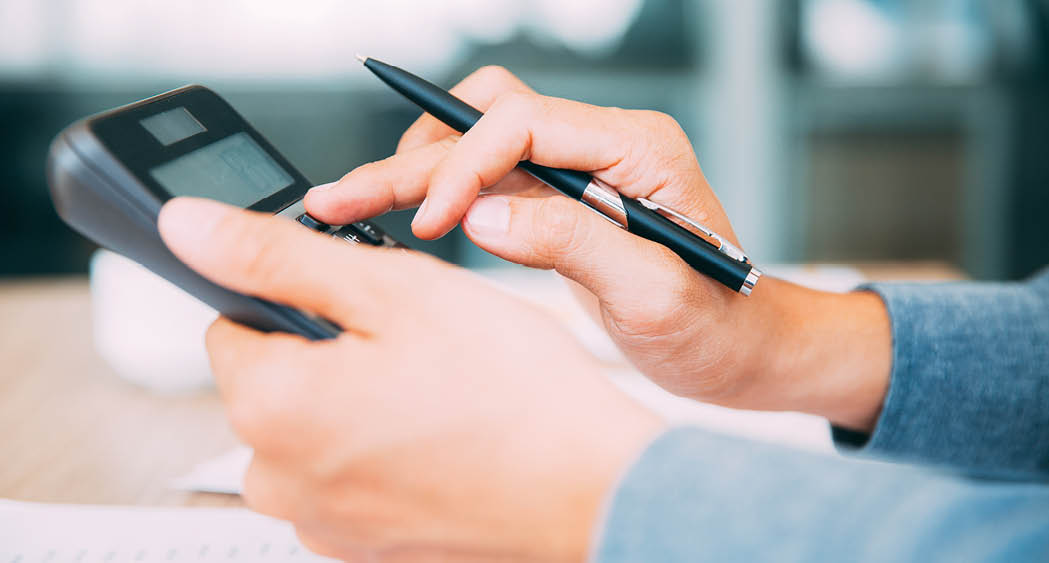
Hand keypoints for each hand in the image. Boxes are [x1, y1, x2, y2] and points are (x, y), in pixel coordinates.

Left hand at [158, 198, 663, 560]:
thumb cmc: (513, 395)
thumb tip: (189, 226)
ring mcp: (324, 525)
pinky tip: (443, 439)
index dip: (298, 295)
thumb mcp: (394, 290)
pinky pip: (349, 477)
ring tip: (438, 396)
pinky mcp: (363, 549)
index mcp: (270, 407)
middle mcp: (279, 481)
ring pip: (315, 429)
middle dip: (331, 351)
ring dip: (358, 404)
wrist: (594, 489)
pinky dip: (383, 453)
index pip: (231, 321)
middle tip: (416, 346)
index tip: (363, 302)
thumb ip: (276, 256)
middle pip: (275, 380)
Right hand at [304, 66, 891, 430]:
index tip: (430, 222)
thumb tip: (479, 214)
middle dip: (414, 161)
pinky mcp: (562, 201)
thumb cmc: (716, 326)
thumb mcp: (653, 293)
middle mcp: (604, 145)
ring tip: (351, 201)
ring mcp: (581, 171)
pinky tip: (399, 215)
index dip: (465, 165)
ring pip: (479, 144)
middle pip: (489, 123)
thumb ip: (570, 243)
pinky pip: (490, 180)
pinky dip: (441, 194)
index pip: (526, 123)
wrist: (739, 349)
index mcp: (637, 149)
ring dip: (415, 170)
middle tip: (343, 197)